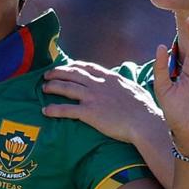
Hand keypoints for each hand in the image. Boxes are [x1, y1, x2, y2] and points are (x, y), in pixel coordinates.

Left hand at [42, 61, 162, 142]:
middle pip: (72, 74)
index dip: (73, 66)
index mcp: (110, 78)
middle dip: (58, 72)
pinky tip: (46, 111)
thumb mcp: (135, 89)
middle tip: (47, 75)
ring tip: (43, 88)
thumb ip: (124, 84)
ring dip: (53, 86)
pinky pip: (67, 109)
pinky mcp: (89, 113)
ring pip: (66, 87)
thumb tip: (125, 83)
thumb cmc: (145, 109)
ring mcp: (93, 97)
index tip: (66, 66)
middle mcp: (99, 84)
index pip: (87, 67)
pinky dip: (54, 109)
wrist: (144, 122)